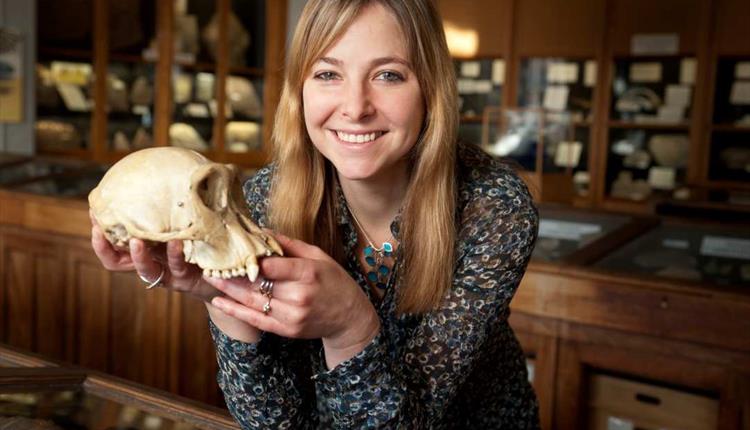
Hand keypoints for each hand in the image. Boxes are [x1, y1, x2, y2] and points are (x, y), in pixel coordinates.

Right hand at [90, 210, 213, 300]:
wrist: (225, 270)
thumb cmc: (202, 240)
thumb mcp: (185, 221)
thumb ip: (174, 204)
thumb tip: (169, 166)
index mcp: (146, 248)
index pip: (112, 245)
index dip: (99, 234)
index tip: (93, 215)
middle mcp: (152, 262)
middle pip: (117, 262)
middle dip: (105, 247)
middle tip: (100, 231)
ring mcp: (167, 273)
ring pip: (145, 270)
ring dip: (139, 256)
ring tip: (138, 241)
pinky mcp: (185, 280)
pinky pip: (177, 267)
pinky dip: (175, 255)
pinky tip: (177, 242)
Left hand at [205, 232, 380, 368]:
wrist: (349, 317)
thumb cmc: (334, 281)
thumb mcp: (318, 256)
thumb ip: (289, 244)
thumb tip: (262, 231)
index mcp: (308, 272)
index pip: (272, 265)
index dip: (250, 259)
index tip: (231, 250)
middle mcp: (299, 295)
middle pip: (258, 283)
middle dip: (232, 273)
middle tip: (210, 261)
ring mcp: (292, 315)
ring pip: (253, 301)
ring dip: (228, 289)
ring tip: (210, 277)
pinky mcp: (287, 330)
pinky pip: (255, 320)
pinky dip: (235, 311)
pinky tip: (220, 301)